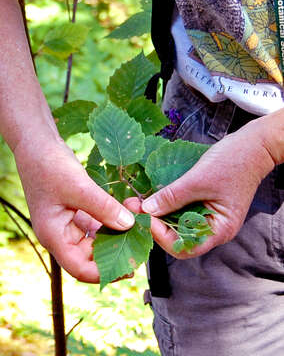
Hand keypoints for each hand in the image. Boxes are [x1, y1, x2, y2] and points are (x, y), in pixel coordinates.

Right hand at [14, 138, 134, 282]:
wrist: (37, 144)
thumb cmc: (50, 166)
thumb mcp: (79, 188)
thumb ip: (104, 208)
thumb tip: (128, 225)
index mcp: (53, 235)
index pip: (79, 268)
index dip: (103, 273)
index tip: (128, 270)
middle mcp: (60, 234)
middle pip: (88, 256)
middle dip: (113, 253)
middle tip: (137, 248)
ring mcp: (67, 223)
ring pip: (94, 240)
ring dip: (114, 235)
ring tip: (135, 229)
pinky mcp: (74, 211)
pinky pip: (95, 224)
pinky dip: (109, 221)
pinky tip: (125, 214)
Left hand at [138, 120, 274, 258]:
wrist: (252, 145)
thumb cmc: (233, 162)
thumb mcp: (199, 179)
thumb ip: (172, 196)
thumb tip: (147, 209)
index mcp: (219, 229)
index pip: (184, 246)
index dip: (161, 235)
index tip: (143, 216)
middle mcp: (213, 227)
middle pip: (178, 236)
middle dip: (154, 223)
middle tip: (134, 206)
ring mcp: (209, 215)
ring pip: (177, 222)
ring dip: (158, 212)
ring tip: (138, 200)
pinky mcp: (204, 204)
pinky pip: (182, 209)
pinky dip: (167, 204)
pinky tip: (153, 196)